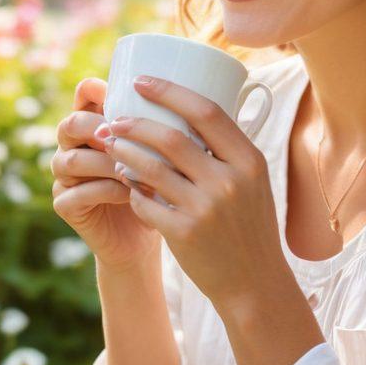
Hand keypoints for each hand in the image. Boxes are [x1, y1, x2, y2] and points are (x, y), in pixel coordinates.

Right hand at [50, 78, 161, 272]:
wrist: (150, 231)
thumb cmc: (162, 184)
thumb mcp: (165, 151)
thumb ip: (166, 126)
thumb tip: (198, 96)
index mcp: (96, 124)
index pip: (83, 95)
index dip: (93, 90)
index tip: (116, 91)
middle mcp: (74, 146)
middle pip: (71, 124)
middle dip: (95, 126)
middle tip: (123, 133)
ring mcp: (66, 176)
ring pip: (71, 160)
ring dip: (106, 162)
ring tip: (137, 169)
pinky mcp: (66, 205)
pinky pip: (79, 193)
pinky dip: (107, 190)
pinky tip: (131, 193)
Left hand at [100, 76, 286, 307]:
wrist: (255, 283)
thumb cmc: (250, 225)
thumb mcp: (253, 182)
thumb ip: (227, 151)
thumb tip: (187, 111)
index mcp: (249, 160)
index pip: (207, 111)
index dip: (170, 91)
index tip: (142, 81)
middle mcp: (229, 181)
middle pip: (172, 138)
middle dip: (135, 123)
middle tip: (114, 119)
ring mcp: (205, 209)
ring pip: (151, 169)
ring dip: (124, 153)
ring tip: (110, 145)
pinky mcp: (184, 234)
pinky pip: (146, 203)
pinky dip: (131, 189)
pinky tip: (125, 182)